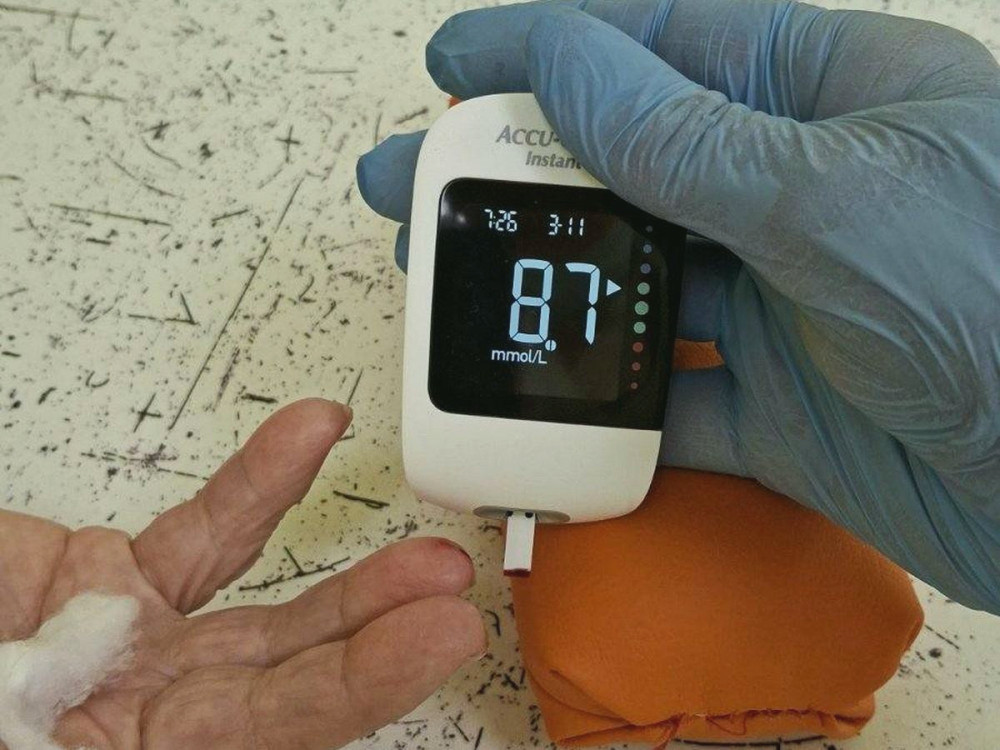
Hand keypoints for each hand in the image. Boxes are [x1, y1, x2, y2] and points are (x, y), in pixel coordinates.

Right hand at [0, 399, 484, 748]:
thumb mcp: (12, 705)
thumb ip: (65, 712)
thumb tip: (152, 710)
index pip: (266, 736)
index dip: (353, 691)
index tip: (433, 643)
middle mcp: (143, 723)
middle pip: (284, 682)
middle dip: (375, 639)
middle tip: (453, 596)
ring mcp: (135, 651)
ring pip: (264, 612)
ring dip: (347, 576)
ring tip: (424, 546)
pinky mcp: (113, 582)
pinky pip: (206, 533)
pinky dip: (258, 483)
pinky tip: (308, 434)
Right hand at [357, 1, 999, 611]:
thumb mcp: (830, 198)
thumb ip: (683, 142)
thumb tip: (562, 65)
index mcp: (824, 99)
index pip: (660, 46)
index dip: (549, 46)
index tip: (454, 63)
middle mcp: (792, 195)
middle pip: (621, 169)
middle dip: (510, 177)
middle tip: (414, 188)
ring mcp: (778, 304)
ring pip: (628, 285)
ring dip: (538, 291)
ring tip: (446, 287)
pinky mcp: (772, 408)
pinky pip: (661, 398)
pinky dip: (598, 408)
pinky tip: (534, 401)